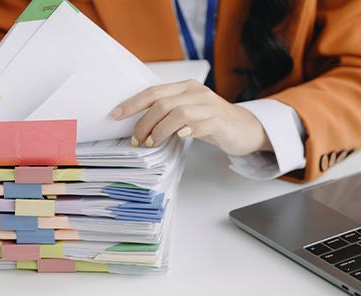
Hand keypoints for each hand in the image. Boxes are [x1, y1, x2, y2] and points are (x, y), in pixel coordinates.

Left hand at [109, 80, 269, 155]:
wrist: (244, 128)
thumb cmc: (211, 121)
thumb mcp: (187, 112)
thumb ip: (167, 113)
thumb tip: (136, 125)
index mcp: (185, 87)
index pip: (153, 91)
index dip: (132, 103)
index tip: (115, 115)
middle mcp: (196, 92)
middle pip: (162, 103)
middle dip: (144, 122)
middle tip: (136, 140)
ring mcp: (209, 106)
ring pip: (178, 113)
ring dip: (160, 130)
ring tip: (152, 143)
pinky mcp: (220, 121)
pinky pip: (199, 124)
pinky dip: (185, 131)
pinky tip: (178, 138)